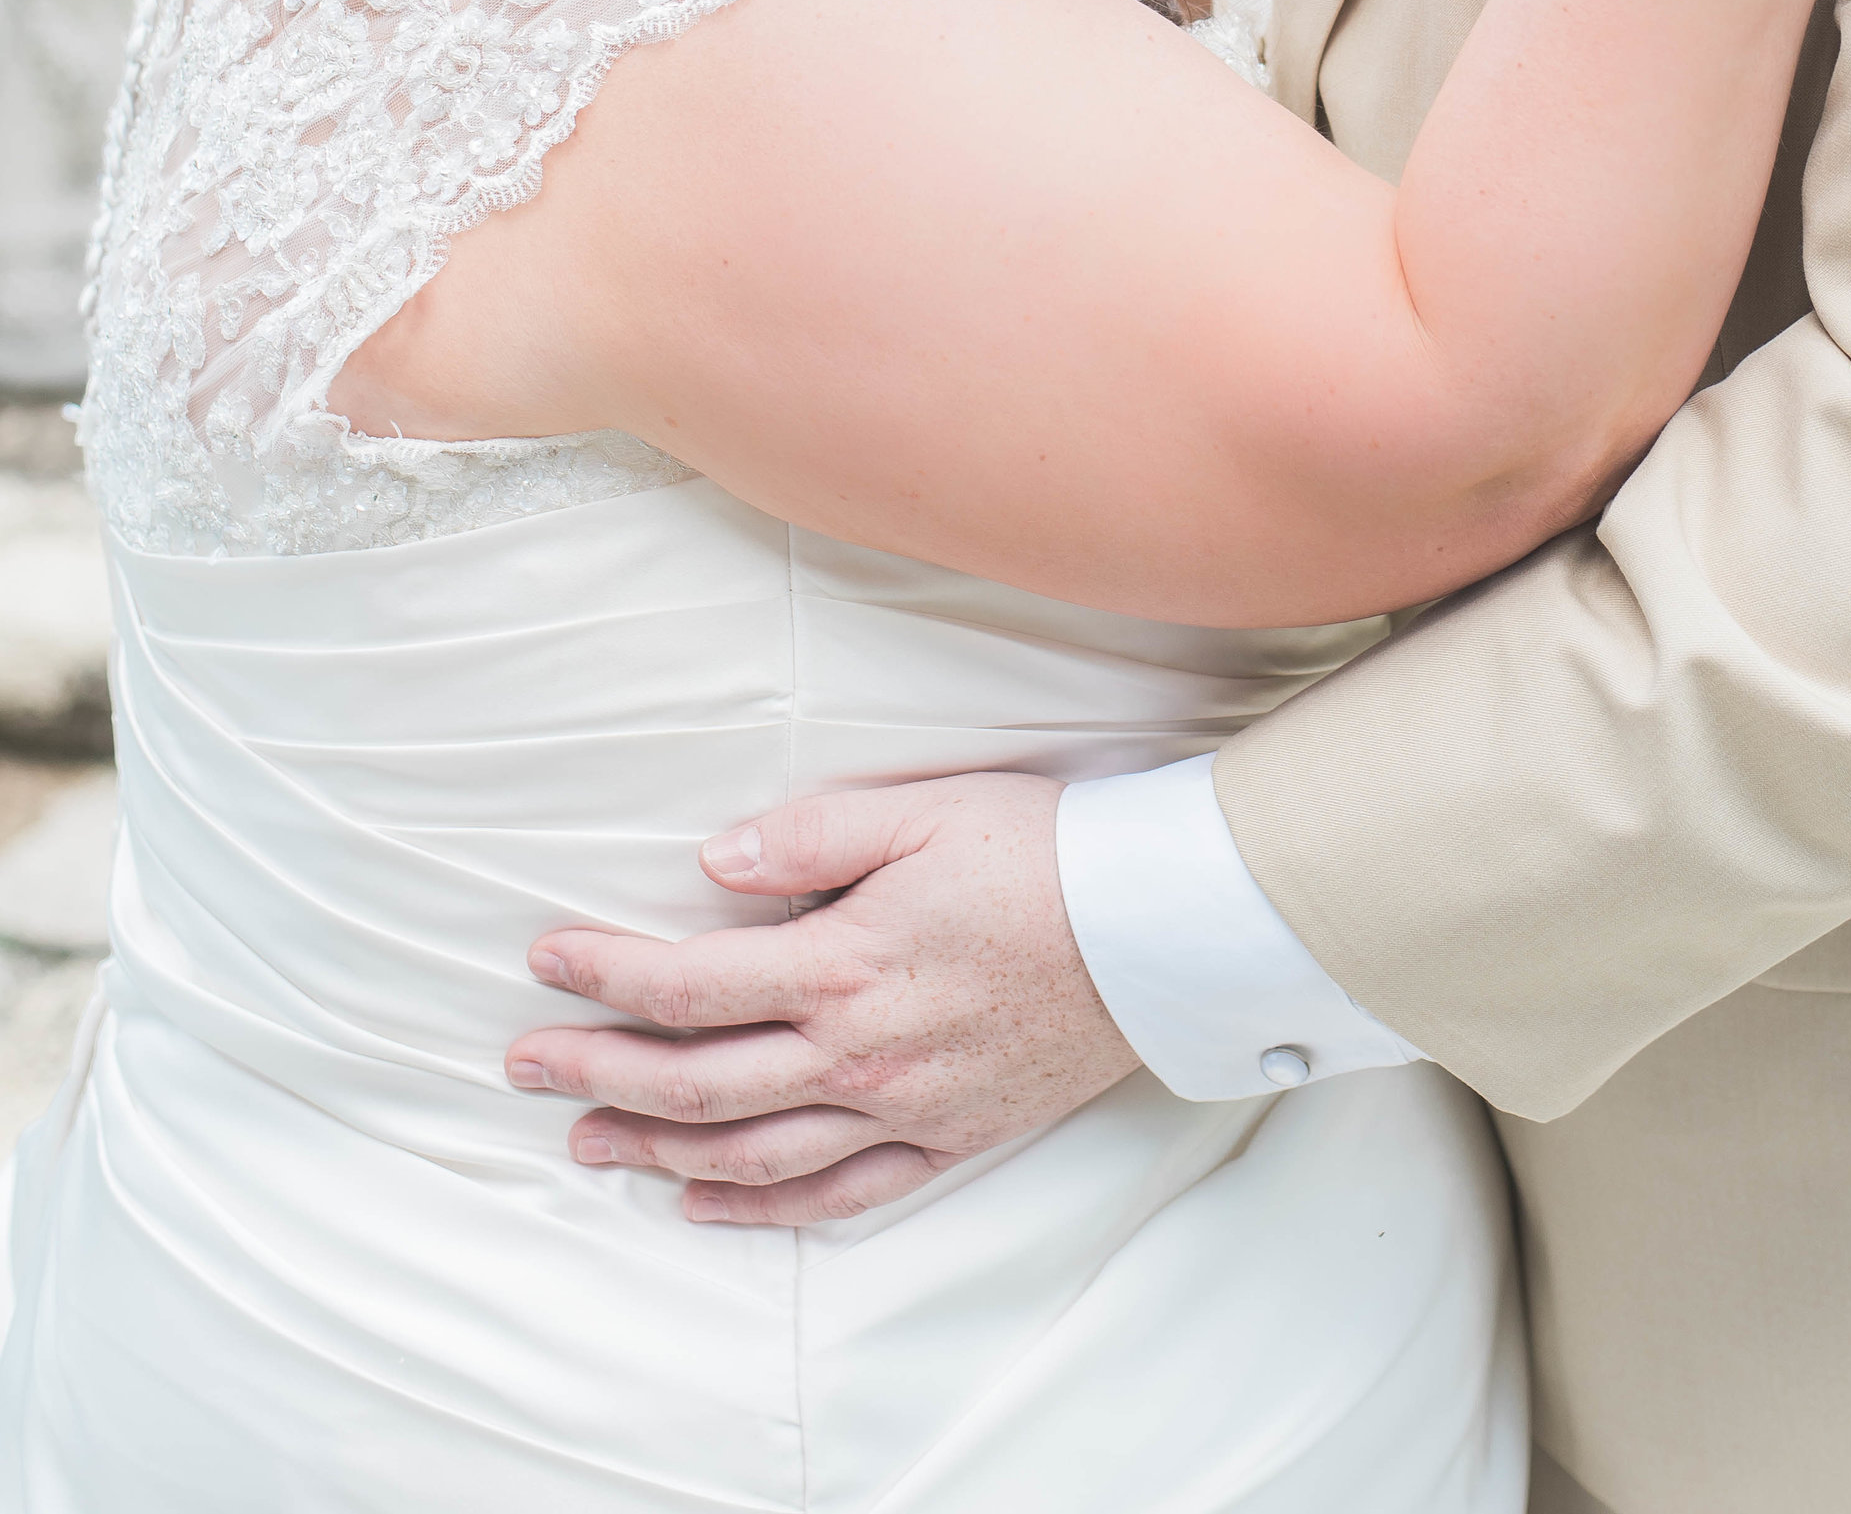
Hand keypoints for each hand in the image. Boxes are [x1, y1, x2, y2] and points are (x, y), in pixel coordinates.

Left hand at [505, 773, 1140, 1227]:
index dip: (607, 974)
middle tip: (523, 1062)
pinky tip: (706, 1199)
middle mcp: (861, 1051)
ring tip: (588, 1138)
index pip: (692, 983)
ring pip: (753, 1149)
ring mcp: (903, 1105)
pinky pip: (839, 1193)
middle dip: (600, 1070)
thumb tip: (716, 866)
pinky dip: (763, 1207)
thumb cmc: (1045, 850)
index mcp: (846, 963)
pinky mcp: (947, 1135)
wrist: (1159, 929)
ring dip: (659, 1145)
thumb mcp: (924, 810)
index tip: (546, 958)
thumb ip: (812, 836)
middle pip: (701, 1078)